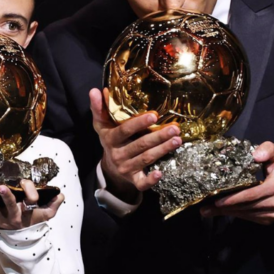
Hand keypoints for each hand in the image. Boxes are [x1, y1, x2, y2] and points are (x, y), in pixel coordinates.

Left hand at [0, 179, 64, 229]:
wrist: (23, 240)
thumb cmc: (34, 221)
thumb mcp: (46, 215)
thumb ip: (54, 205)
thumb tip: (61, 194)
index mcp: (28, 210)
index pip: (31, 197)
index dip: (30, 190)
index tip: (25, 184)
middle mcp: (14, 214)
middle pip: (11, 204)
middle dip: (7, 196)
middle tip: (2, 187)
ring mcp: (2, 219)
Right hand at [90, 88, 181, 203]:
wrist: (110, 167)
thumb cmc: (110, 139)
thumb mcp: (102, 123)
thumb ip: (98, 107)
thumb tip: (95, 90)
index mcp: (110, 138)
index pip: (124, 130)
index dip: (138, 123)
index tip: (154, 115)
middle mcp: (117, 154)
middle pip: (139, 145)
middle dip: (158, 137)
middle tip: (174, 128)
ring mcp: (125, 168)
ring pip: (145, 159)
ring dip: (162, 150)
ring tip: (178, 140)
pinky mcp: (133, 180)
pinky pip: (141, 183)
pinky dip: (150, 180)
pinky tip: (161, 173)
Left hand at [200, 141, 273, 223]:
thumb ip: (268, 149)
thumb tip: (256, 155)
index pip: (252, 195)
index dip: (234, 199)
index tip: (218, 200)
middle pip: (246, 207)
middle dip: (225, 208)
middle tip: (205, 208)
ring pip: (246, 214)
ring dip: (227, 213)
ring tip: (208, 210)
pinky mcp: (270, 219)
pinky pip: (250, 217)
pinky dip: (236, 214)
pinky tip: (222, 211)